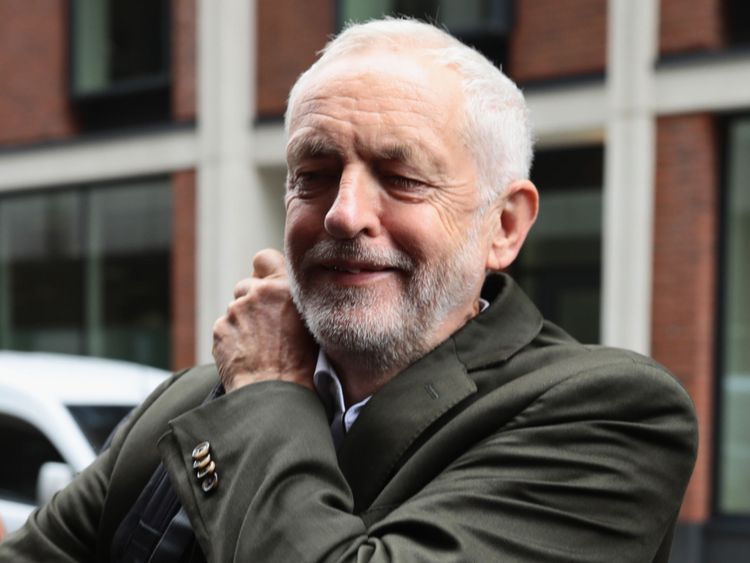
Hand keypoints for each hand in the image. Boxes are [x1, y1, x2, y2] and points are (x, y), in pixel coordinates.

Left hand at [212, 249, 317, 392]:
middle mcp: (258, 292)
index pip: (264, 257)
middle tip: (266, 326)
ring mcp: (236, 310)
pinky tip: (247, 355)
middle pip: (247, 285)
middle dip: (252, 301)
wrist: (278, 393)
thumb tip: (285, 291)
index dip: (263, 270)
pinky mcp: (220, 329)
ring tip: (259, 346)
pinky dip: (232, 339)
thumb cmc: (304, 364)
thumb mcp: (313, 322)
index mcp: (285, 287)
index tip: (267, 285)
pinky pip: (224, 328)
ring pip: (235, 308)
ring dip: (243, 321)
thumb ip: (296, 299)